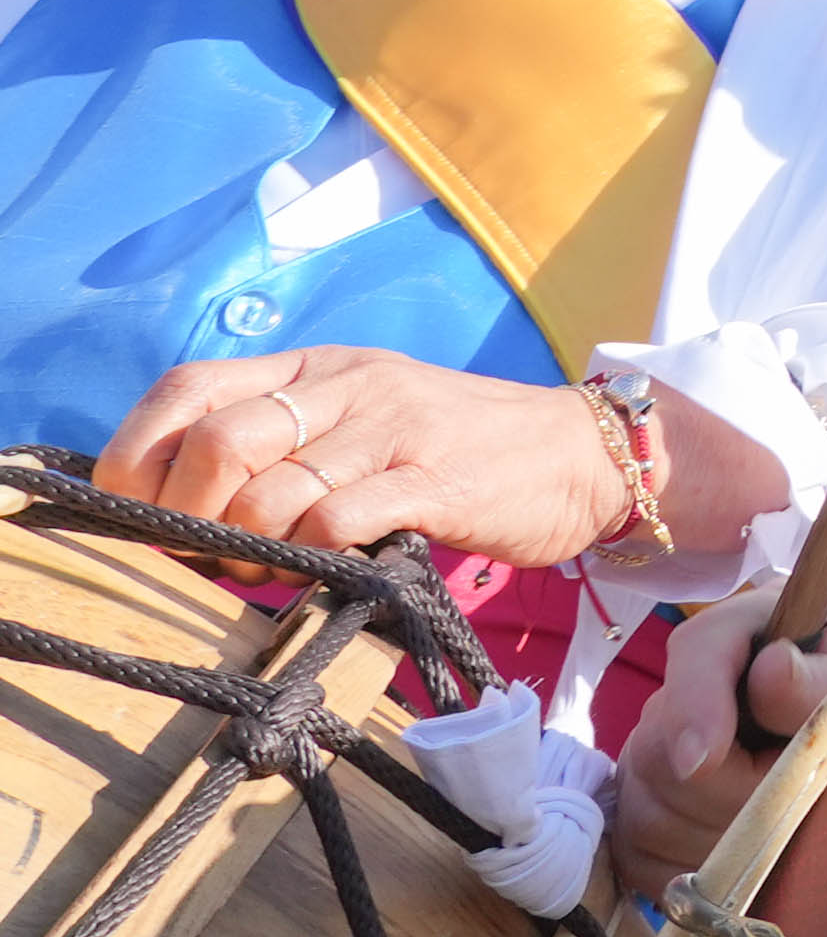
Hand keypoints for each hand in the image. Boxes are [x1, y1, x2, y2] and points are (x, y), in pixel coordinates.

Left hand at [94, 346, 628, 564]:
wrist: (578, 453)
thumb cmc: (449, 448)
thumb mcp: (359, 417)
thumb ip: (281, 441)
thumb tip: (168, 503)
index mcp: (316, 367)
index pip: (188, 388)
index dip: (138, 455)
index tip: (138, 512)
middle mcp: (348, 384)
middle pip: (217, 443)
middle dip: (186, 516)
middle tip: (205, 554)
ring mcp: (394, 427)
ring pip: (269, 492)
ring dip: (248, 549)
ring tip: (266, 569)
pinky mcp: (436, 479)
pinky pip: (337, 523)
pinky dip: (309, 558)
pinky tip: (321, 569)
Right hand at [604, 584, 826, 901]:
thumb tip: (772, 668)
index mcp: (747, 630)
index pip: (698, 651)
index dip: (695, 705)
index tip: (704, 759)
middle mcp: (686, 691)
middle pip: (664, 755)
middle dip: (734, 789)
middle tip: (802, 788)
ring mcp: (655, 756)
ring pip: (650, 815)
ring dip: (719, 834)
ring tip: (783, 815)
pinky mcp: (645, 812)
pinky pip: (640, 858)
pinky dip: (690, 870)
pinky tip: (743, 852)